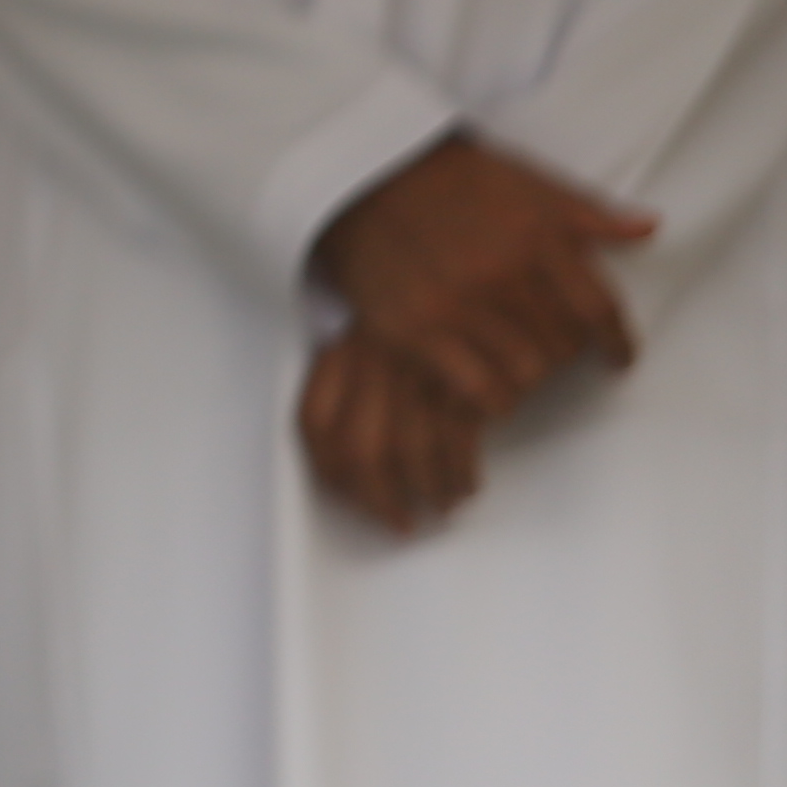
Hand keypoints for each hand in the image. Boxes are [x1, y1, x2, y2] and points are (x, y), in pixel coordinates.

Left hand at [296, 329, 488, 536]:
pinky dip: (460, 475)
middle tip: (396, 519)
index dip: (327, 468)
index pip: (314, 421)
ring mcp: (417, 368)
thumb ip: (355, 382)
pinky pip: (456, 441)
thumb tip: (351, 457)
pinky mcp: (463, 375)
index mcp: (343, 349)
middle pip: (359, 450)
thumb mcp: (375, 335)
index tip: (344, 494)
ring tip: (440, 505)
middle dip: (377, 497)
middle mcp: (373, 360)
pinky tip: (465, 485)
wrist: (471, 267)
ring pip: (409, 453)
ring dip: (427, 491)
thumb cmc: (421, 310)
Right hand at [309, 131, 652, 424]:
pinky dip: (494, 398)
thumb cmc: (452, 177)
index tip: (618, 359)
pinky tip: (491, 388)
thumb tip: (650, 228)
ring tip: (522, 368)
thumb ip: (590, 213)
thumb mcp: (527, 182)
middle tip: (555, 353)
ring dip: (532, 376)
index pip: (599, 311)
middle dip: (566, 354)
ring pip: (528, 373)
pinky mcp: (414, 328)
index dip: (618, 344)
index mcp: (537, 235)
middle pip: (564, 347)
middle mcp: (501, 273)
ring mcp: (455, 304)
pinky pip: (478, 389)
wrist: (362, 174)